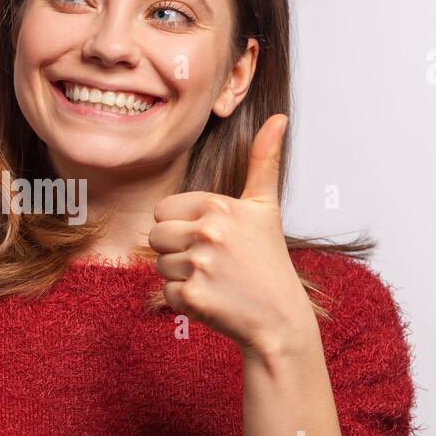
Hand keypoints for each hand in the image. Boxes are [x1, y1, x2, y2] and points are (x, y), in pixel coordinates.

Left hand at [150, 114, 316, 358]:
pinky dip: (184, 302)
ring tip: (216, 281)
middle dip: (177, 251)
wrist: (280, 318)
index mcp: (219, 206)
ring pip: (159, 266)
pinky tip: (213, 300)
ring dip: (181, 277)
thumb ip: (264, 161)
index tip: (212, 239)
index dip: (182, 226)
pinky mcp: (193, 298)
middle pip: (155, 237)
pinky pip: (165, 293)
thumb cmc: (268, 260)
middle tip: (213, 263)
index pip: (163, 210)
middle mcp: (208, 232)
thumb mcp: (266, 207)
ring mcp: (200, 266)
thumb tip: (279, 117)